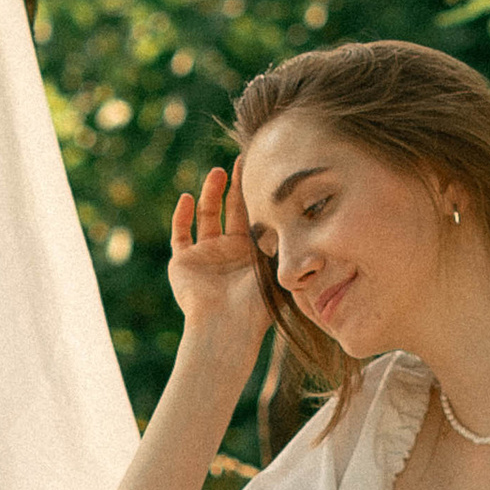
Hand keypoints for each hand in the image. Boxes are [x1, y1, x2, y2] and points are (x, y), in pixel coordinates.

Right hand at [166, 161, 267, 350]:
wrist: (228, 328)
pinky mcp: (182, 262)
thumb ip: (285, 242)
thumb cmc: (257, 304)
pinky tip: (186, 197)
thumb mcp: (276, 268)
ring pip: (205, 216)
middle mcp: (227, 252)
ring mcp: (204, 256)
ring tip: (218, 173)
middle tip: (241, 162)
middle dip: (234, 187)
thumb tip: (310, 213)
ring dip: (211, 194)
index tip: (261, 169)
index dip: (255, 193)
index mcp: (251, 255)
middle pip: (229, 211)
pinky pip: (179, 234)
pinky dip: (181, 216)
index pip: (252, 216)